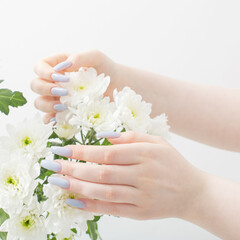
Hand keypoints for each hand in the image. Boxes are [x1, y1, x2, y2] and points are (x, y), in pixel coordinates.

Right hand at [31, 50, 119, 122]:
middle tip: (63, 92)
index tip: (59, 77)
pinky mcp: (64, 112)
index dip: (44, 72)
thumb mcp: (96, 57)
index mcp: (58, 66)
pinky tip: (61, 117)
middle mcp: (55, 82)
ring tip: (63, 106)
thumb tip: (65, 66)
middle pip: (35, 85)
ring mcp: (58, 98)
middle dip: (45, 89)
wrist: (118, 86)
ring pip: (39, 102)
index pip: (39, 67)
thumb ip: (80, 57)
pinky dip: (51, 119)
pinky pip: (50, 117)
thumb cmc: (106, 69)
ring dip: (47, 105)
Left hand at [41, 131, 204, 219]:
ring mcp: (141, 196)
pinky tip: (73, 201)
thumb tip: (102, 136)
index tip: (63, 149)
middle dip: (74, 169)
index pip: (107, 153)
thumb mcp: (156, 142)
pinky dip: (91, 206)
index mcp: (146, 154)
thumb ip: (130, 137)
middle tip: (53, 166)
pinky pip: (111, 209)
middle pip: (102, 173)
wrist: (192, 192)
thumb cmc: (172, 163)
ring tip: (58, 182)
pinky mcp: (140, 212)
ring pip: (104, 192)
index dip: (83, 151)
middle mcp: (143, 175)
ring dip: (78, 187)